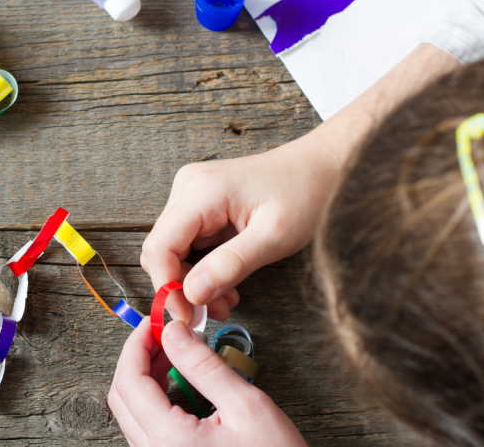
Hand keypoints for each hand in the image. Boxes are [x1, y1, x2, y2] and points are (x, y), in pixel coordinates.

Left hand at [107, 318, 306, 446]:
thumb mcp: (247, 406)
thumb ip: (204, 366)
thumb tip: (173, 332)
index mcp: (169, 441)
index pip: (130, 382)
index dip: (137, 345)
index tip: (154, 323)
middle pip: (122, 398)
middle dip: (138, 359)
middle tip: (164, 335)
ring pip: (131, 414)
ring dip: (146, 379)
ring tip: (175, 355)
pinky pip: (146, 429)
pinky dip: (155, 401)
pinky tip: (179, 385)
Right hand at [140, 43, 460, 318]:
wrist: (324, 166)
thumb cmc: (306, 194)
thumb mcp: (273, 237)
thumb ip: (230, 265)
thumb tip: (191, 294)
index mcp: (201, 191)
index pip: (160, 246)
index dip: (167, 286)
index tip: (188, 316)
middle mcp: (188, 188)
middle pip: (161, 249)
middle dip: (181, 287)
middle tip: (213, 313)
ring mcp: (192, 194)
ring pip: (172, 250)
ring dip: (193, 280)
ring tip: (225, 300)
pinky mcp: (200, 203)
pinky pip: (188, 243)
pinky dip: (201, 268)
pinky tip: (225, 282)